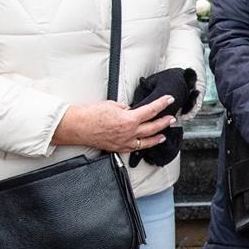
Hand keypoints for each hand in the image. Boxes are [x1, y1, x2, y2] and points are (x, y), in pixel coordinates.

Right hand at [54, 94, 176, 153]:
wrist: (76, 126)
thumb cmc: (90, 114)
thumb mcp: (112, 104)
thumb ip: (125, 108)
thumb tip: (131, 110)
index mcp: (129, 119)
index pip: (151, 110)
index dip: (162, 104)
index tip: (169, 100)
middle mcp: (129, 133)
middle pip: (153, 127)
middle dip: (164, 122)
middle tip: (171, 118)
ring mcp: (124, 142)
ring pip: (146, 141)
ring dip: (157, 137)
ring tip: (164, 134)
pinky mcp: (118, 148)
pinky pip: (135, 148)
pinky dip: (143, 145)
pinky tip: (145, 143)